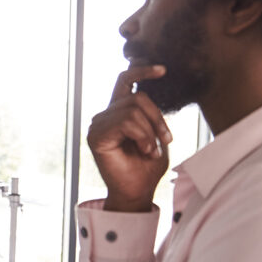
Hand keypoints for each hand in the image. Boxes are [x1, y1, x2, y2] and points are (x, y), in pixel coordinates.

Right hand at [87, 64, 172, 211]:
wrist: (138, 191)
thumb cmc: (147, 167)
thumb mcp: (155, 134)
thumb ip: (149, 113)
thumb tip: (145, 89)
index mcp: (118, 112)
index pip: (125, 80)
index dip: (142, 70)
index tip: (163, 70)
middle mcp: (105, 116)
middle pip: (138, 97)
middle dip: (158, 118)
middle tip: (165, 140)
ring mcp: (98, 125)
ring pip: (133, 109)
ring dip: (150, 132)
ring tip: (150, 150)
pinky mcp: (95, 136)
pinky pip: (126, 122)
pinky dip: (142, 137)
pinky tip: (144, 150)